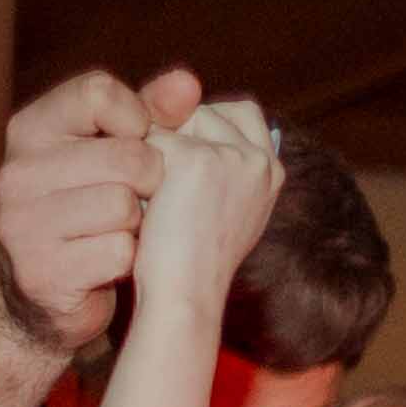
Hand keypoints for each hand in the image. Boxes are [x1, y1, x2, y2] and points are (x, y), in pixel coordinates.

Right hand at [0, 68, 189, 358]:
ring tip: (118, 231)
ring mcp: (21, 224)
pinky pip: (119, 252)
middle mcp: (15, 172)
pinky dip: (129, 261)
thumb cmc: (91, 206)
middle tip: (135, 198)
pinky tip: (108, 262)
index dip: (137, 117)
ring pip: (124, 206)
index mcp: (29, 130)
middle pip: (127, 155)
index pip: (98, 93)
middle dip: (149, 180)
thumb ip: (150, 113)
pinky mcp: (40, 272)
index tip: (137, 141)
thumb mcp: (113, 150)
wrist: (46, 293)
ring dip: (138, 225)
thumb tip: (188, 83)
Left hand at [136, 95, 284, 318]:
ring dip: (153, 151)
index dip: (201, 127)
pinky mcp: (196, 159)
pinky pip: (148, 139)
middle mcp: (258, 158)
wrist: (184, 295)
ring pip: (174, 121)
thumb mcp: (221, 210)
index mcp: (271, 170)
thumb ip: (221, 170)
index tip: (177, 163)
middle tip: (160, 186)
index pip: (239, 113)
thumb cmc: (193, 262)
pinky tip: (141, 201)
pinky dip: (134, 167)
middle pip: (201, 111)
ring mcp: (230, 156)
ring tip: (153, 198)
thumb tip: (188, 126)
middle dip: (172, 136)